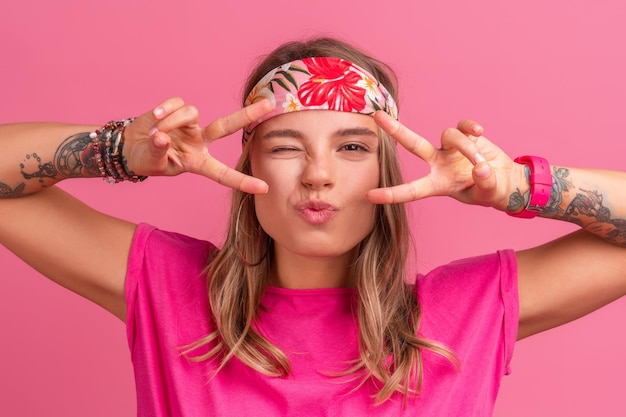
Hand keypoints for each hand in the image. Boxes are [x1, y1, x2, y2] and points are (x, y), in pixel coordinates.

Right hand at [123, 97, 272, 193]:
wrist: (130, 146)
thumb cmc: (146, 159)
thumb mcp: (152, 163)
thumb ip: (158, 151)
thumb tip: (161, 136)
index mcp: (198, 162)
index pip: (223, 173)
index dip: (242, 181)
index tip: (264, 188)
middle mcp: (199, 141)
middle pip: (225, 126)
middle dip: (246, 116)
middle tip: (269, 105)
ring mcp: (190, 124)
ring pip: (190, 112)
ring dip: (170, 122)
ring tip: (154, 133)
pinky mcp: (177, 109)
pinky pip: (176, 103)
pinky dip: (164, 110)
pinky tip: (154, 117)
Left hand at [367, 112, 525, 210]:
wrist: (508, 181)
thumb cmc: (491, 192)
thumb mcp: (490, 195)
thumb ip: (486, 184)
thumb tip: (481, 168)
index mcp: (438, 184)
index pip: (412, 190)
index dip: (392, 194)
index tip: (370, 195)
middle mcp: (439, 163)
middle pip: (414, 144)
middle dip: (396, 130)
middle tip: (377, 117)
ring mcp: (452, 148)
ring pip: (450, 136)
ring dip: (468, 148)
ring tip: (482, 164)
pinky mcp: (467, 135)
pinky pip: (463, 125)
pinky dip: (471, 127)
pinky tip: (480, 131)